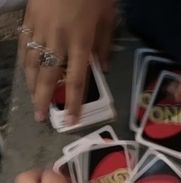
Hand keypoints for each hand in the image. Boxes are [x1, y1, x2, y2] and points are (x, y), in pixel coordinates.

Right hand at [19, 0, 113, 123]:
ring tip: (33, 99)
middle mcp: (59, 40)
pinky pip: (24, 45)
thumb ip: (104, 45)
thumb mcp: (108, 17)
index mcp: (81, 42)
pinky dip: (24, 63)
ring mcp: (40, 29)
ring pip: (32, 63)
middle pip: (48, 76)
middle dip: (43, 99)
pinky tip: (25, 73)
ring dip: (31, 85)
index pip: (76, 80)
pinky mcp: (29, 18)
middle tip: (40, 117)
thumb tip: (103, 68)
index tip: (71, 120)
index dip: (73, 102)